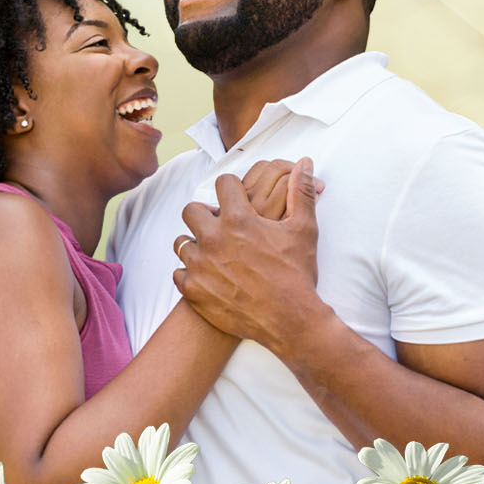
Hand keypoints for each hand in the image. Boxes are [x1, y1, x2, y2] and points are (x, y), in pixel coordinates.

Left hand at [171, 157, 322, 349]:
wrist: (290, 320)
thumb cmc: (297, 274)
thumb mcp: (304, 229)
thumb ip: (301, 192)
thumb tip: (305, 163)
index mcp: (238, 220)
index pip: (222, 184)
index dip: (232, 189)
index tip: (237, 200)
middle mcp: (213, 239)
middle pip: (191, 210)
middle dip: (205, 215)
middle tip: (221, 227)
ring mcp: (199, 265)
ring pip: (181, 242)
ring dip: (196, 245)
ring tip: (214, 254)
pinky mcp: (193, 290)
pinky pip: (178, 273)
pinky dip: (191, 274)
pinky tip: (208, 276)